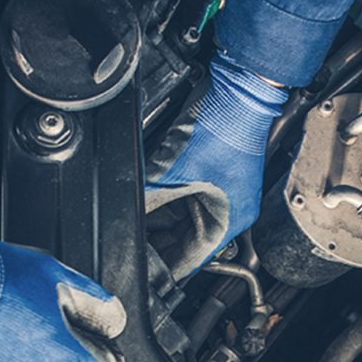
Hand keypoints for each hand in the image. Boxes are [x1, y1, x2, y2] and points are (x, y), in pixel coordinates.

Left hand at [145, 51, 287, 278]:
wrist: (238, 90)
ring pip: (184, 221)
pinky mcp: (215, 179)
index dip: (163, 267)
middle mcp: (231, 213)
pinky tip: (148, 200)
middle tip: (131, 246)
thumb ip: (146, 198)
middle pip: (186, 242)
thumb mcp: (173, 169)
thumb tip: (123, 215)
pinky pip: (187, 200)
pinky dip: (167, 202)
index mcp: (229, 221)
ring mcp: (224, 195)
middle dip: (157, 243)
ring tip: (135, 223)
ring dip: (160, 221)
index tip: (143, 271)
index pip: (190, 260)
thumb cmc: (223, 124)